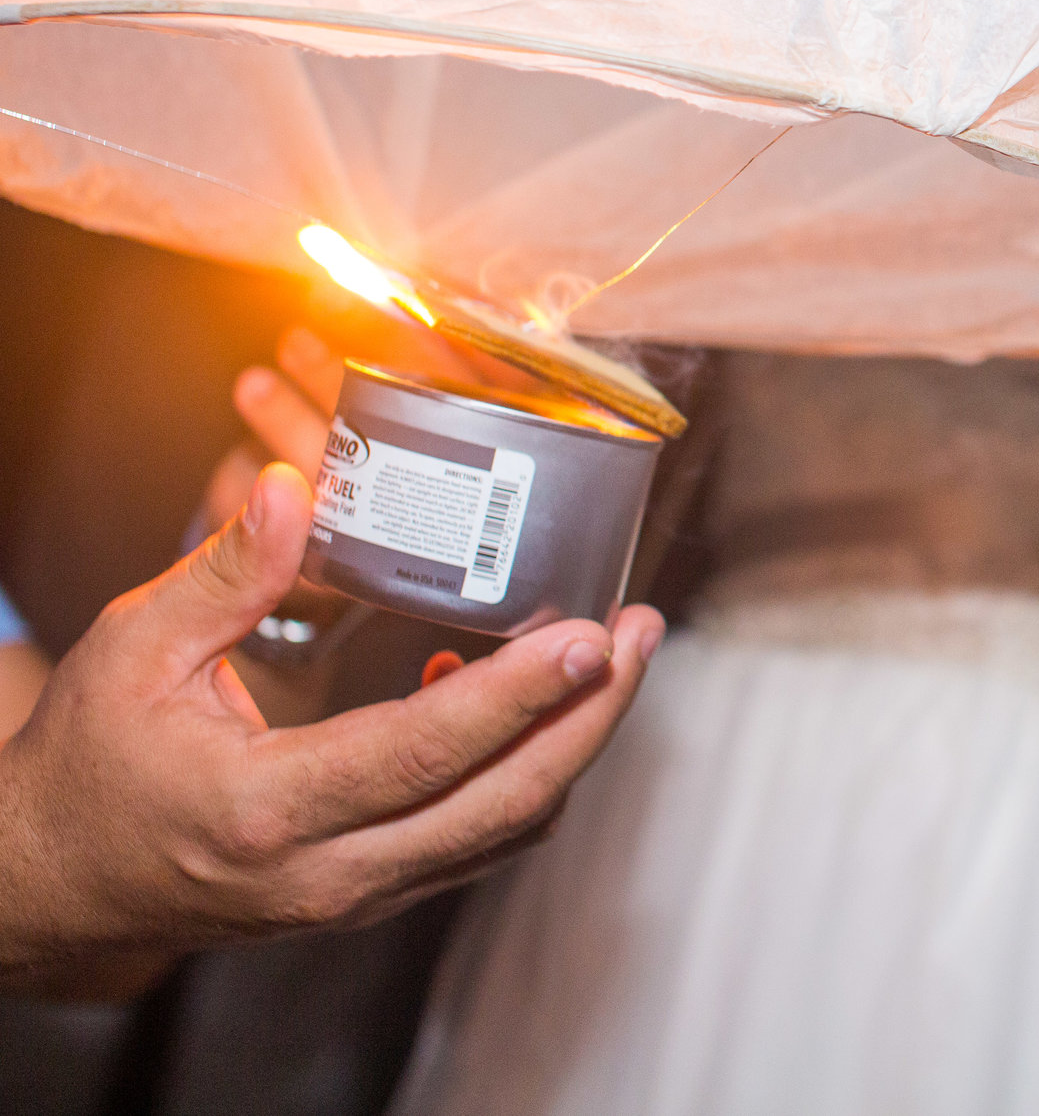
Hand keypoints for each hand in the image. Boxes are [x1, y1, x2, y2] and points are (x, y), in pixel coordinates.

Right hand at [0, 463, 662, 985]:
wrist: (56, 882)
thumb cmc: (88, 766)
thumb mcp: (130, 653)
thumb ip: (225, 572)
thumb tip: (299, 486)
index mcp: (266, 808)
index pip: (423, 754)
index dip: (518, 696)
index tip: (592, 638)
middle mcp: (328, 870)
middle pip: (502, 803)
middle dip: (590, 718)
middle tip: (640, 632)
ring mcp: (357, 893)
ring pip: (505, 827)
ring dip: (572, 743)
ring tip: (615, 655)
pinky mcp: (372, 891)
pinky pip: (476, 836)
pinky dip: (521, 771)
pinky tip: (516, 693)